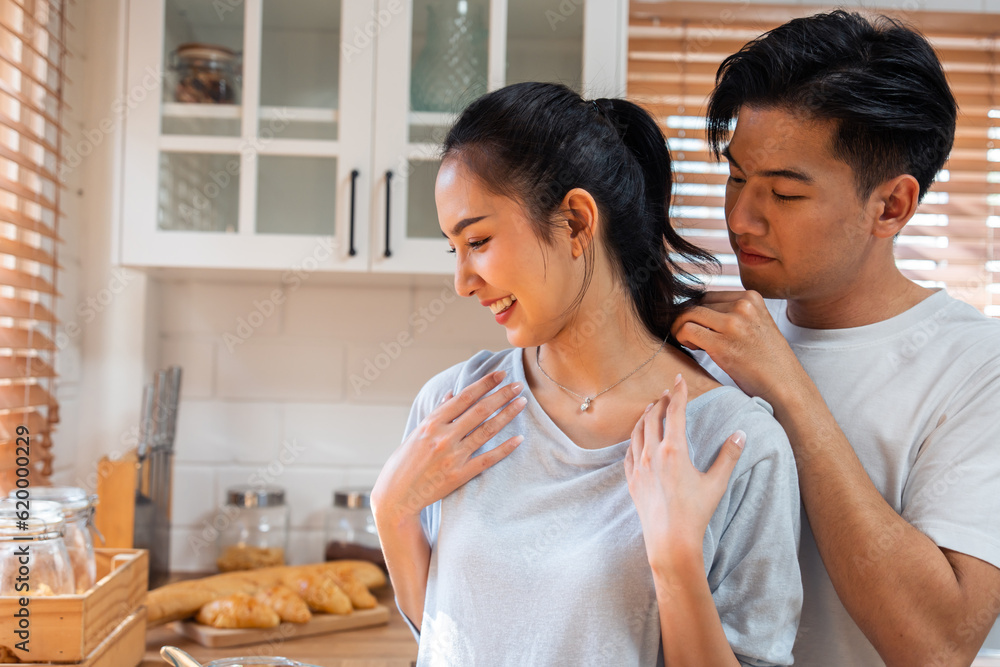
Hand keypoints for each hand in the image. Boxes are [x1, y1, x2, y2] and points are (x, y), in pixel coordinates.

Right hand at [371, 370, 526, 525]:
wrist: (396, 496)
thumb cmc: (404, 462)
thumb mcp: (417, 432)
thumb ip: (437, 413)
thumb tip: (452, 393)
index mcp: (432, 423)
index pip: (464, 397)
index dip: (484, 384)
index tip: (500, 374)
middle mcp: (444, 436)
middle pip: (479, 410)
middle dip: (501, 395)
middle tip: (518, 385)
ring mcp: (453, 456)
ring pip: (487, 430)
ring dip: (507, 415)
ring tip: (522, 403)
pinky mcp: (460, 475)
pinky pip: (488, 459)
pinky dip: (505, 448)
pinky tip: (519, 439)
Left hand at [624, 374, 744, 568]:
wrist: (670, 542)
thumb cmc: (695, 514)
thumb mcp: (717, 483)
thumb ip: (729, 456)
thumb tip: (741, 434)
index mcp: (674, 450)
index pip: (674, 412)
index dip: (678, 393)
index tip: (679, 379)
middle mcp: (652, 454)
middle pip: (652, 418)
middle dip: (660, 402)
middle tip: (668, 393)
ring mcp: (639, 468)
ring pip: (637, 433)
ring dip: (644, 417)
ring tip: (650, 409)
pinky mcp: (632, 481)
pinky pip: (628, 453)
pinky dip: (633, 439)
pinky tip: (637, 439)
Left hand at [671, 290, 803, 405]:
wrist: (785, 385)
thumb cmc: (768, 361)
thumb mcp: (756, 325)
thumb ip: (735, 314)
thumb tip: (698, 309)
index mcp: (752, 298)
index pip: (709, 296)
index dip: (697, 311)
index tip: (697, 326)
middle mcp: (743, 306)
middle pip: (697, 303)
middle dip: (688, 319)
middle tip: (690, 337)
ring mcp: (733, 324)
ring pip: (688, 314)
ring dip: (681, 327)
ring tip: (690, 342)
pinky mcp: (722, 343)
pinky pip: (687, 330)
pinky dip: (681, 336)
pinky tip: (691, 347)